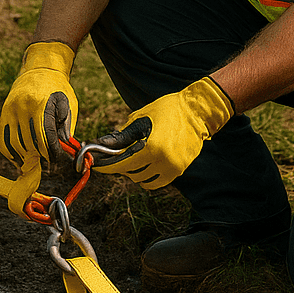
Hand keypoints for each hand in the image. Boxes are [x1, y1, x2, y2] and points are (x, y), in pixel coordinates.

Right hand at [0, 41, 77, 215]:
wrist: (39, 68)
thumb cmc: (57, 88)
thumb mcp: (67, 104)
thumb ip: (66, 128)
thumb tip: (64, 151)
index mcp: (40, 105)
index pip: (44, 139)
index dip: (51, 154)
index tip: (56, 160)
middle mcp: (22, 108)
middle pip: (29, 144)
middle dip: (39, 157)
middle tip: (46, 163)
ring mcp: (10, 111)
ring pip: (14, 144)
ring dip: (24, 158)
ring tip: (33, 163)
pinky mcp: (3, 114)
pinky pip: (2, 139)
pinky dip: (9, 153)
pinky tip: (18, 159)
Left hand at [94, 77, 233, 189]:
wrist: (196, 111)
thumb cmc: (167, 110)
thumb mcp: (140, 119)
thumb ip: (121, 137)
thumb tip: (100, 145)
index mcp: (151, 147)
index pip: (122, 164)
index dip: (107, 167)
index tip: (97, 166)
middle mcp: (162, 161)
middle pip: (132, 173)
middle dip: (121, 165)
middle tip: (118, 155)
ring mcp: (172, 168)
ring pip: (143, 180)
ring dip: (135, 171)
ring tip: (135, 156)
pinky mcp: (179, 170)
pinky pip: (156, 182)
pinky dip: (148, 177)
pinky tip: (145, 165)